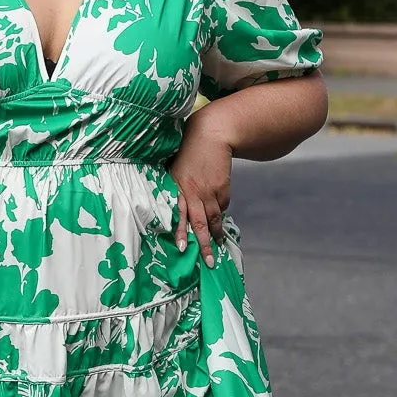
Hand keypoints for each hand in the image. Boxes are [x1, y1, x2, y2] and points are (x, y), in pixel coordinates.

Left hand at [168, 111, 233, 266]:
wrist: (212, 134)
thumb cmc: (187, 152)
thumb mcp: (174, 169)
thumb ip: (174, 189)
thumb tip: (173, 209)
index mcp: (177, 187)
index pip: (178, 214)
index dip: (181, 231)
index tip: (181, 248)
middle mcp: (194, 191)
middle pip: (200, 223)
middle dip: (205, 245)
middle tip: (209, 262)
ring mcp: (211, 191)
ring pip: (214, 218)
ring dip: (216, 234)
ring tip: (217, 247)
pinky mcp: (223, 188)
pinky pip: (221, 206)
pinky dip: (219, 213)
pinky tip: (218, 217)